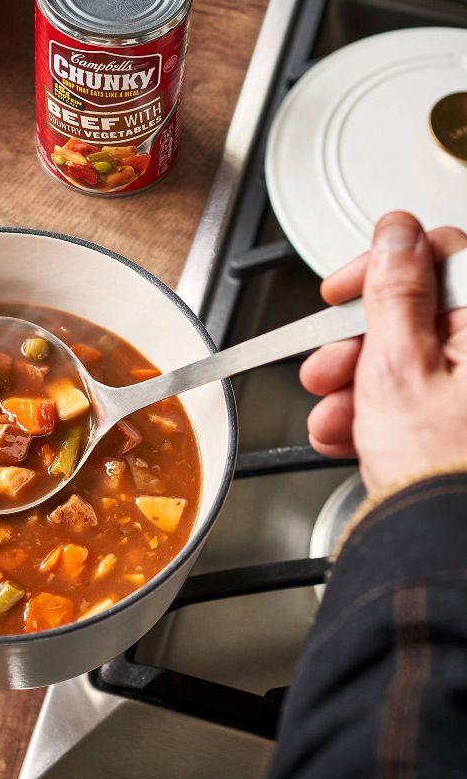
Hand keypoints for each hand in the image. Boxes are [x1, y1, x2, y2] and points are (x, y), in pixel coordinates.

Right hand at [301, 211, 466, 493]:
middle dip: (354, 343)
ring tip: (330, 418)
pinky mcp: (463, 420)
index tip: (338, 291)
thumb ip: (393, 291)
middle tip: (324, 368)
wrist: (442, 546)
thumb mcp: (396, 366)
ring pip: (408, 359)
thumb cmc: (437, 468)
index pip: (438, 255)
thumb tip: (397, 232)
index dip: (378, 269)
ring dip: (354, 385)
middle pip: (416, 314)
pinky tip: (347, 435)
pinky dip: (375, 411)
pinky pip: (415, 396)